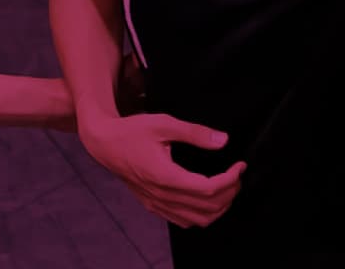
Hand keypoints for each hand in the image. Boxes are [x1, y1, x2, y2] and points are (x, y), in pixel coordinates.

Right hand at [77, 114, 244, 227]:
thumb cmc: (132, 131)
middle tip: (237, 174)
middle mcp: (161, 195)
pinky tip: (207, 198)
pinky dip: (202, 214)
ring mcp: (156, 203)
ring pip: (198, 219)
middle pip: (207, 207)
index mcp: (165, 176)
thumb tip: (223, 140)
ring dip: (219, 206)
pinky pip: (183, 220)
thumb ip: (195, 133)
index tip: (239, 165)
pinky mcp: (153, 205)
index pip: (208, 189)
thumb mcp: (164, 124)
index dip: (230, 179)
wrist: (105, 144)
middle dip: (230, 192)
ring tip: (228, 186)